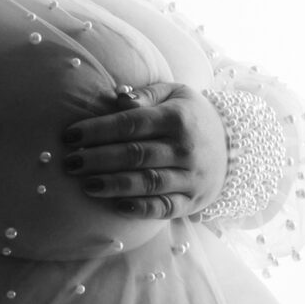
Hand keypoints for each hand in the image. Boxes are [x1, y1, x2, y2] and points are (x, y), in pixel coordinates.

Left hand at [61, 81, 227, 219]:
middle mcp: (185, 148)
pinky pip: (164, 208)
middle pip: (135, 155)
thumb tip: (118, 97)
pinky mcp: (192, 201)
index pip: (130, 124)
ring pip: (147, 182)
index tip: (70, 136)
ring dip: (114, 185)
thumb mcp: (175, 94)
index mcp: (177, 118)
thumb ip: (146, 94)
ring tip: (86, 185)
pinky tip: (117, 207)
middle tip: (70, 163)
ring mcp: (190, 177)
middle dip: (98, 159)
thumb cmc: (191, 116)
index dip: (98, 130)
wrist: (235, 146)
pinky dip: (141, 209)